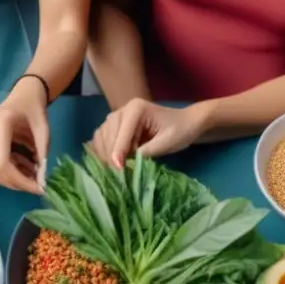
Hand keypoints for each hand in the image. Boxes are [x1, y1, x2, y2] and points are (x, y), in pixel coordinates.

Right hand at [0, 77, 48, 193]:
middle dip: (16, 183)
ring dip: (12, 180)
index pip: (1, 164)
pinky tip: (23, 168)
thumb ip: (42, 156)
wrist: (23, 94)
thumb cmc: (34, 108)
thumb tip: (41, 182)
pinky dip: (8, 173)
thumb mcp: (44, 130)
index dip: (19, 181)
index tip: (38, 187)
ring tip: (31, 175)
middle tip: (36, 185)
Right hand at [91, 99, 207, 168]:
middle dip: (110, 155)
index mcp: (136, 108)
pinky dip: (101, 152)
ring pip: (101, 137)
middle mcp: (123, 110)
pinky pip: (100, 139)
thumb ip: (147, 151)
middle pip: (108, 134)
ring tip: (114, 170)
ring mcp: (116, 117)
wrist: (184, 124)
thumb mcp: (167, 142)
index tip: (118, 169)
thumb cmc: (179, 131)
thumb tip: (128, 163)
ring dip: (104, 154)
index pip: (122, 132)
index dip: (118, 152)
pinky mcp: (114, 127)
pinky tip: (108, 164)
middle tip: (117, 175)